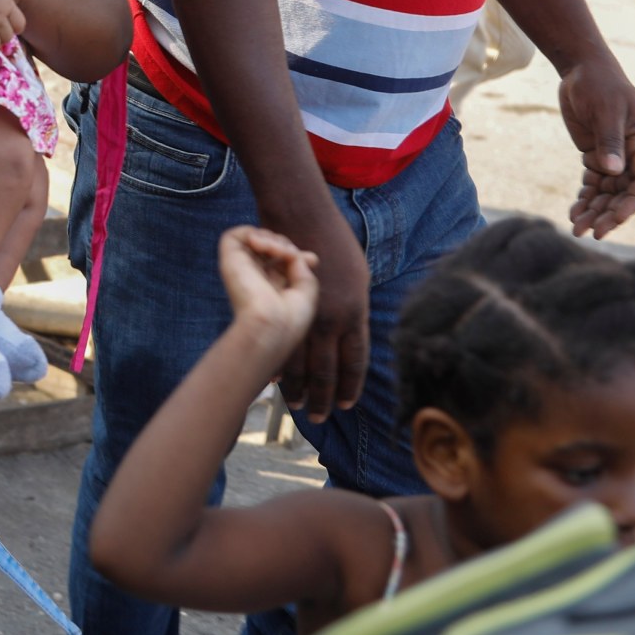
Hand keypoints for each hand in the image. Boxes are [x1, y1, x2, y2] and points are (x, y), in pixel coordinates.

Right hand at [218, 226, 317, 354]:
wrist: (271, 326)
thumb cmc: (289, 318)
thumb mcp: (306, 290)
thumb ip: (301, 266)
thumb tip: (294, 252)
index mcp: (269, 288)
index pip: (280, 261)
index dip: (295, 253)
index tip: (312, 260)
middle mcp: (253, 278)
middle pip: (269, 246)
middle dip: (285, 244)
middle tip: (292, 256)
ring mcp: (241, 269)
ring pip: (253, 238)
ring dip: (272, 238)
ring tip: (279, 252)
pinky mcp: (229, 261)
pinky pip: (235, 235)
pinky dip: (254, 233)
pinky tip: (265, 247)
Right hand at [268, 208, 368, 423]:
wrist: (301, 215)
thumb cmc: (333, 240)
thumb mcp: (358, 276)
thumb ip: (356, 307)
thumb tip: (356, 329)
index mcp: (356, 312)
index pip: (356, 360)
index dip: (350, 385)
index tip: (346, 404)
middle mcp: (333, 319)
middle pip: (330, 371)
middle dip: (326, 397)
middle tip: (321, 418)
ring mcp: (306, 313)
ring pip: (303, 365)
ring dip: (301, 390)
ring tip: (298, 409)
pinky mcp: (282, 306)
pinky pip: (280, 345)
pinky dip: (280, 368)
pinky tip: (277, 383)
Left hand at [558, 52, 634, 237]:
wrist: (580, 69)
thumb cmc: (598, 85)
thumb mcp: (605, 110)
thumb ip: (610, 140)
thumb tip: (613, 171)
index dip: (632, 202)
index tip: (615, 218)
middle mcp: (631, 153)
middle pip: (624, 192)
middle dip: (609, 213)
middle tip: (592, 232)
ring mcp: (613, 156)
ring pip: (607, 192)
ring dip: (594, 211)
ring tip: (577, 229)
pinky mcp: (595, 155)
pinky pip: (593, 184)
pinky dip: (584, 199)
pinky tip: (573, 213)